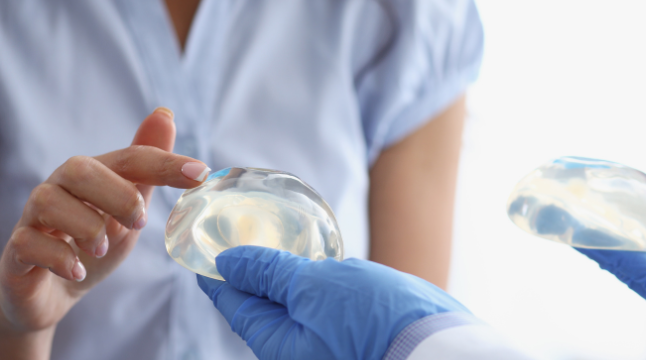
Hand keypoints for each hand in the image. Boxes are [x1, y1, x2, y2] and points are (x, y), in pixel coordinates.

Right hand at [0, 108, 210, 340]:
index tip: (200, 173)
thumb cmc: (90, 244)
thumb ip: (146, 172)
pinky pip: (28, 242)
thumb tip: (165, 112)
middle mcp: (58, 187)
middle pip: (79, 168)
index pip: (129, 158)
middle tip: (137, 223)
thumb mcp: (127, 210)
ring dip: (86, 227)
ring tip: (101, 248)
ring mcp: (32, 217)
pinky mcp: (16, 250)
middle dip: (117, 195)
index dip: (164, 163)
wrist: (49, 293)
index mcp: (92, 176)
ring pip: (48, 200)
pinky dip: (59, 258)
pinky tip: (77, 270)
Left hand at [197, 246, 468, 359]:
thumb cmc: (376, 320)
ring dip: (283, 278)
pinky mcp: (356, 337)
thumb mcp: (314, 287)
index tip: (203, 252)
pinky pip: (323, 310)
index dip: (218, 275)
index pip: (236, 305)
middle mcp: (300, 352)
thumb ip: (270, 273)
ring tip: (274, 245)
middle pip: (263, 309)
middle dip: (249, 275)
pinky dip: (314, 286)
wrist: (442, 348)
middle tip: (237, 238)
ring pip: (295, 308)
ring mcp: (328, 346)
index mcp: (279, 347)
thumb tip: (228, 262)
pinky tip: (319, 267)